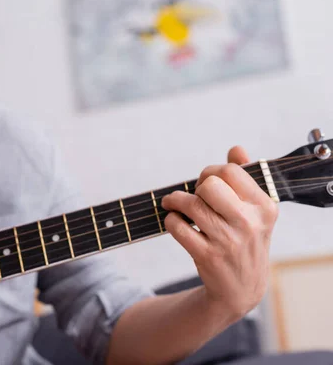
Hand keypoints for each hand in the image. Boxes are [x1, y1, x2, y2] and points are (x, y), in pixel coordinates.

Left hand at [161, 146, 278, 319]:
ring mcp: (228, 241)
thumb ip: (245, 177)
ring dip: (175, 202)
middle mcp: (249, 223)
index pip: (230, 171)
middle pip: (209, 184)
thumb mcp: (254, 211)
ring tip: (174, 206)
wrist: (241, 287)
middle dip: (195, 186)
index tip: (206, 184)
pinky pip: (177, 226)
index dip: (211, 172)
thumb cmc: (244, 239)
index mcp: (264, 206)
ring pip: (190, 204)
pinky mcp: (208, 255)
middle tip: (194, 197)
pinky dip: (171, 221)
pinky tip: (176, 223)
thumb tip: (236, 149)